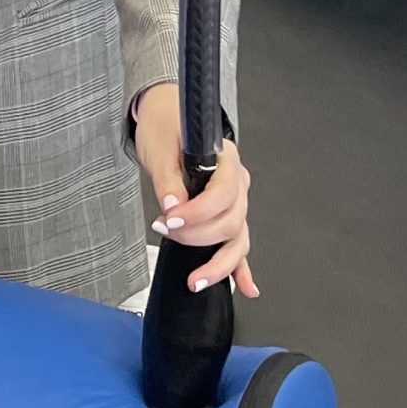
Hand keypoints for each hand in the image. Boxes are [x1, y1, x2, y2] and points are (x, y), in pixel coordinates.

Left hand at [132, 82, 258, 297]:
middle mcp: (236, 182)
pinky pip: (239, 246)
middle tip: (166, 230)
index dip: (198, 212)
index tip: (171, 219)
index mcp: (226, 159)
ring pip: (238, 238)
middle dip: (198, 235)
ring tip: (196, 280)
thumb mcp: (160, 147)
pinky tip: (246, 287)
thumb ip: (168, 177)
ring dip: (219, 263)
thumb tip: (173, 204)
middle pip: (230, 220)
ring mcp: (235, 202)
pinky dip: (241, 268)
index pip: (223, 193)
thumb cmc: (166, 127)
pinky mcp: (225, 216)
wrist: (167, 120)